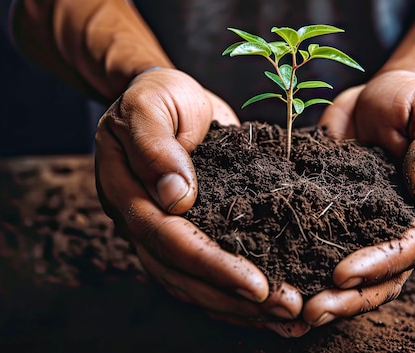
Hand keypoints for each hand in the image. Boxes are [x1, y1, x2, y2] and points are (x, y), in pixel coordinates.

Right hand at [95, 68, 307, 334]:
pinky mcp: (192, 228)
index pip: (169, 240)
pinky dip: (237, 290)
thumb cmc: (158, 96)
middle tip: (287, 309)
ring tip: (288, 317)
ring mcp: (165, 230)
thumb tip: (175, 196)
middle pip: (183, 274)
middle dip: (234, 297)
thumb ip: (156, 146)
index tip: (258, 284)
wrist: (166, 96)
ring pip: (195, 283)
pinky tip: (271, 302)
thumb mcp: (150, 105)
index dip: (212, 265)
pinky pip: (208, 269)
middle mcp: (143, 222)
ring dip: (240, 305)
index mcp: (127, 194)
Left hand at [304, 69, 414, 326]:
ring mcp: (371, 225)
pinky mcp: (342, 216)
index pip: (411, 245)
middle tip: (312, 310)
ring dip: (330, 296)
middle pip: (384, 276)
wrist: (382, 95)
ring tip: (296, 311)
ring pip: (357, 274)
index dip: (380, 264)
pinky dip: (308, 267)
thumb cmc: (412, 99)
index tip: (343, 272)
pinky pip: (328, 247)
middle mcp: (402, 225)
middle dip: (351, 297)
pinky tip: (280, 279)